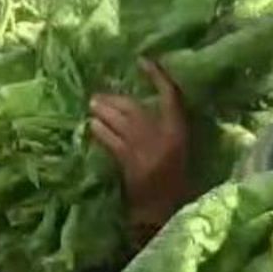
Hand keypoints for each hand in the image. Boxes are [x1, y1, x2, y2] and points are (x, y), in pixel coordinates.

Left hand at [90, 58, 189, 240]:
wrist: (167, 210)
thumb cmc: (176, 182)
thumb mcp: (180, 150)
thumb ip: (165, 130)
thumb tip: (138, 111)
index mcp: (180, 131)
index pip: (171, 96)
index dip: (157, 77)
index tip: (144, 61)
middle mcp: (162, 135)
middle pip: (134, 107)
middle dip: (115, 99)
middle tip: (99, 95)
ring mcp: (144, 149)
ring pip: (119, 122)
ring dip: (103, 112)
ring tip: (92, 106)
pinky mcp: (129, 163)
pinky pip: (110, 141)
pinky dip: (100, 132)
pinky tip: (92, 127)